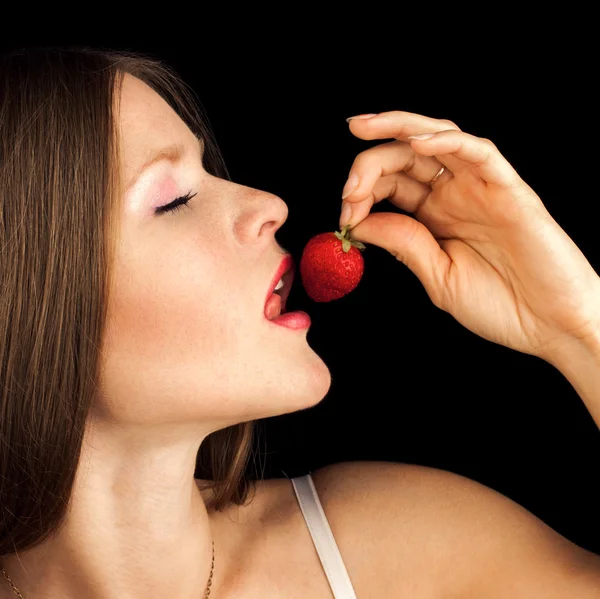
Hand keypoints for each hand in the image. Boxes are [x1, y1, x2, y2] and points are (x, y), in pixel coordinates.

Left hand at [341, 111, 599, 361]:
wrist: (551, 326)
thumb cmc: (499, 305)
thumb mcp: (437, 277)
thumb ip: (404, 244)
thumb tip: (359, 222)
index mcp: (434, 215)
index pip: (390, 184)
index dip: (360, 192)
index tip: (344, 214)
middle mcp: (454, 195)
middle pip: (405, 157)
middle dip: (368, 164)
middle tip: (348, 188)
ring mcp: (481, 188)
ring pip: (438, 138)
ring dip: (398, 128)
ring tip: (364, 128)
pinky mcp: (510, 189)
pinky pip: (479, 152)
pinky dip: (447, 141)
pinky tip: (415, 143)